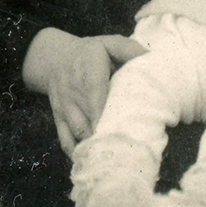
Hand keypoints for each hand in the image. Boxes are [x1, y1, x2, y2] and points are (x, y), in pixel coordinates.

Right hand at [21, 27, 145, 157]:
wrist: (54, 58)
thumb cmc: (89, 52)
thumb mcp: (108, 43)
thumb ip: (129, 49)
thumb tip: (151, 59)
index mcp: (90, 73)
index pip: (96, 96)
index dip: (105, 115)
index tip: (121, 130)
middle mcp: (75, 92)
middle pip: (88, 120)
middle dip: (104, 137)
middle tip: (123, 153)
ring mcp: (65, 108)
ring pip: (77, 132)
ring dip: (92, 147)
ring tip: (109, 162)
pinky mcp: (58, 118)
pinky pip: (64, 139)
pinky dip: (75, 153)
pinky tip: (89, 163)